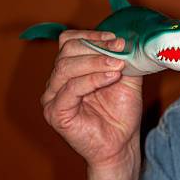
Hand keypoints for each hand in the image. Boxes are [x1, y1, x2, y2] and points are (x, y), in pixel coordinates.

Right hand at [41, 30, 142, 168]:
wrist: (121, 144)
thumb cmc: (121, 113)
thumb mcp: (126, 78)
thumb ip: (122, 58)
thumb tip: (125, 39)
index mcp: (71, 70)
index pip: (69, 42)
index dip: (90, 36)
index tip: (114, 39)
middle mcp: (57, 82)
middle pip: (67, 52)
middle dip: (96, 47)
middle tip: (119, 50)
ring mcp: (53, 98)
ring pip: (67, 67)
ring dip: (96, 62)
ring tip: (118, 65)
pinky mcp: (55, 113)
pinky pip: (71, 89)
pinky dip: (93, 79)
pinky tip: (112, 77)